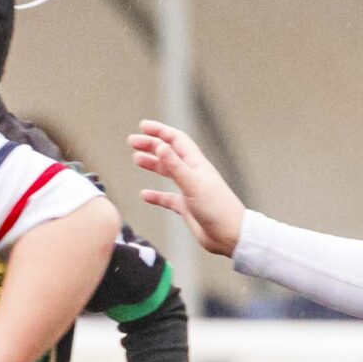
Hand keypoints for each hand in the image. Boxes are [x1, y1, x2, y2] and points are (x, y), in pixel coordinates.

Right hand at [129, 121, 247, 258]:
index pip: (176, 141)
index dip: (160, 131)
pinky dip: (156, 195)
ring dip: (153, 164)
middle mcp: (193, 174)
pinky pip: (168, 198)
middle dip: (151, 145)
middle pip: (169, 154)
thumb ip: (175, 166)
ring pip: (168, 172)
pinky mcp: (187, 207)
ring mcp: (190, 190)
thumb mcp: (193, 184)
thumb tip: (160, 146)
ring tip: (136, 159)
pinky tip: (144, 195)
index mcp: (196, 164)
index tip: (143, 126)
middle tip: (132, 141)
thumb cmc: (217, 208)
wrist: (230, 235)